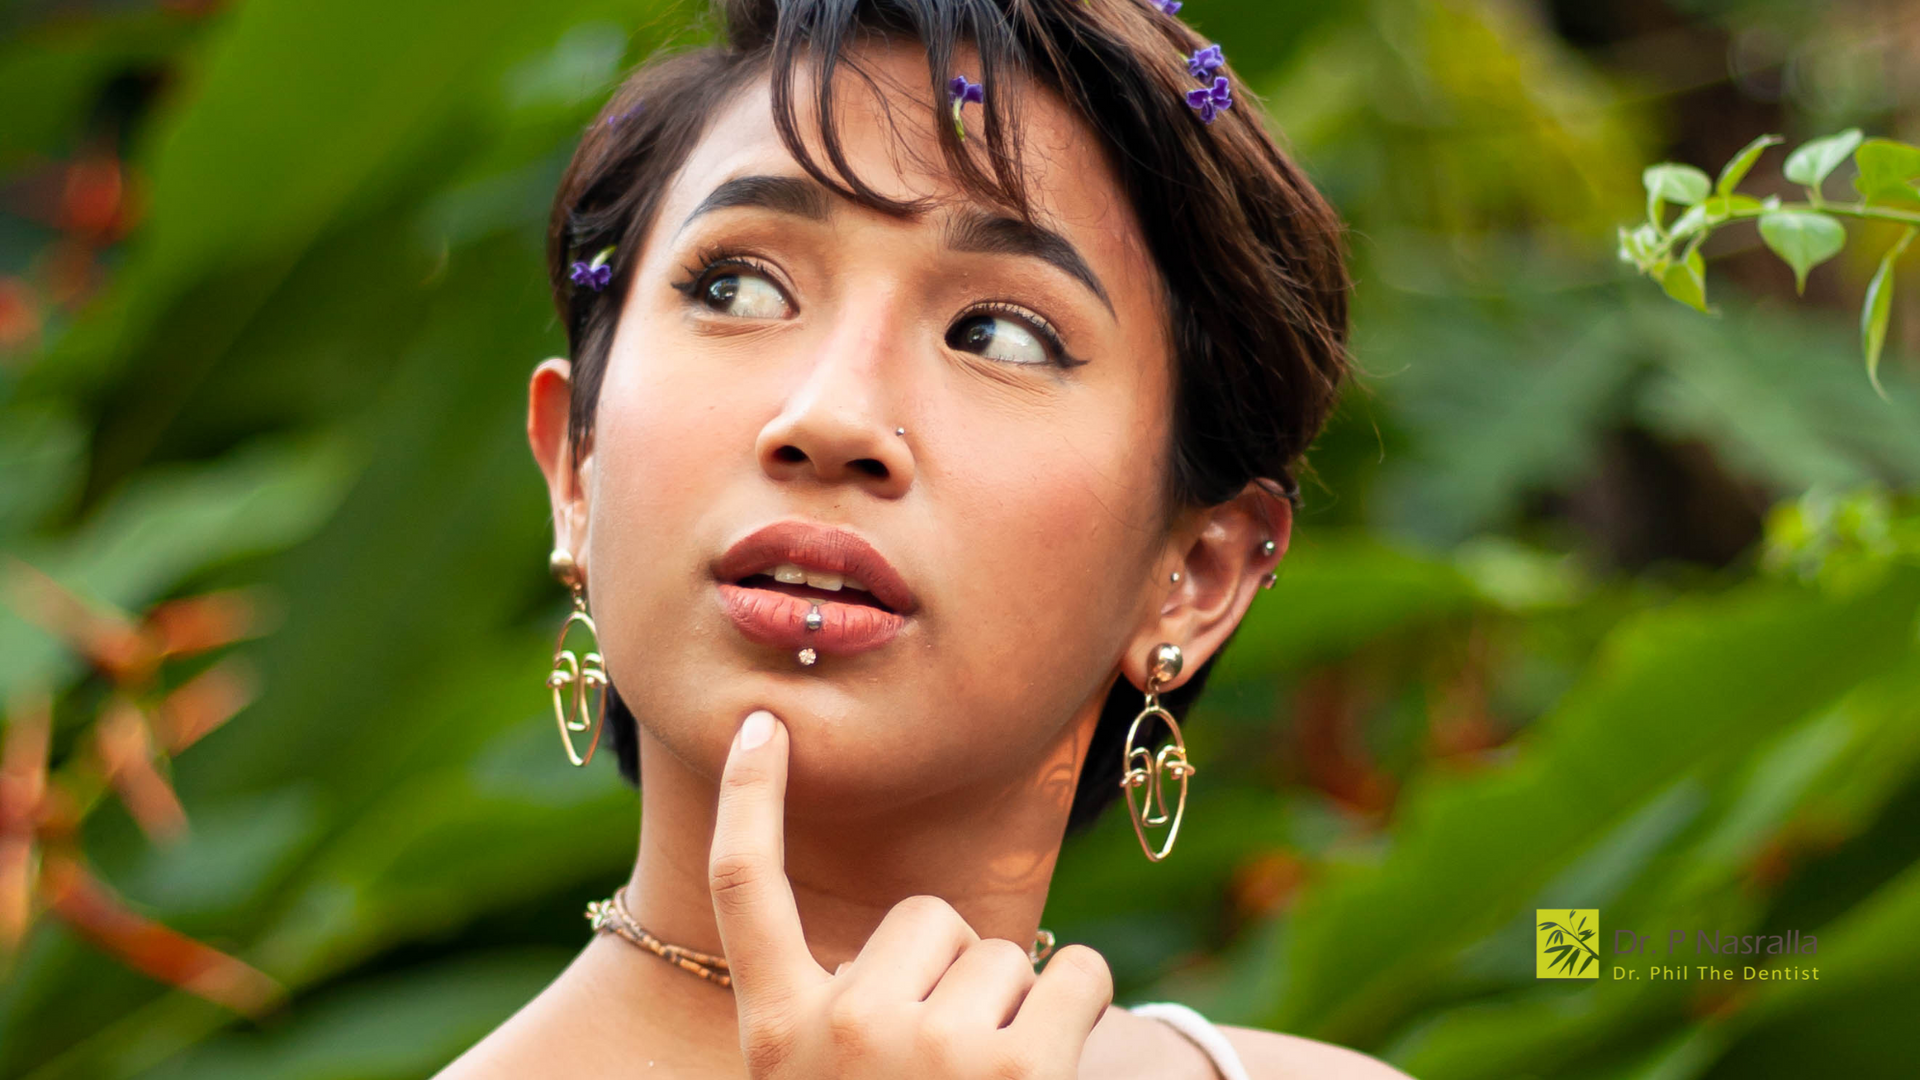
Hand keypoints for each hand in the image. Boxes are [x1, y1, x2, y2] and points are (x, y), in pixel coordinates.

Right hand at [708, 709, 1113, 1078]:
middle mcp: (841, 1031)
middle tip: (939, 1072)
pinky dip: (1081, 1007)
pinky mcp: (1017, 1070)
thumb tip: (926, 939)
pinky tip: (1051, 1072)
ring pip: (1004, 951)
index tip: (762, 724)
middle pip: (924, 917)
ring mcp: (927, 1051)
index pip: (745, 890)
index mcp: (776, 1038)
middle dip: (949, 976)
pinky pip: (1076, 971)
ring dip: (1012, 1007)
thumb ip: (844, 1019)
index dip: (749, 800)